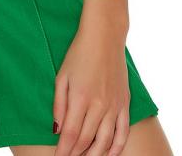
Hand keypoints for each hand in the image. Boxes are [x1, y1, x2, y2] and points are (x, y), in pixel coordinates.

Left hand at [53, 24, 130, 155]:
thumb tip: (56, 130)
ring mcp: (114, 105)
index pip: (71, 134)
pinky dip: (116, 148)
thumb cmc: (79, 53)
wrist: (104, 36)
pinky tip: (109, 155)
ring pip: (105, 141)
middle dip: (75, 154)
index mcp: (80, 98)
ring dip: (94, 155)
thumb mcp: (62, 76)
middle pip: (86, 140)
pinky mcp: (125, 103)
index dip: (63, 151)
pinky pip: (123, 132)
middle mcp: (99, 105)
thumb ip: (58, 105)